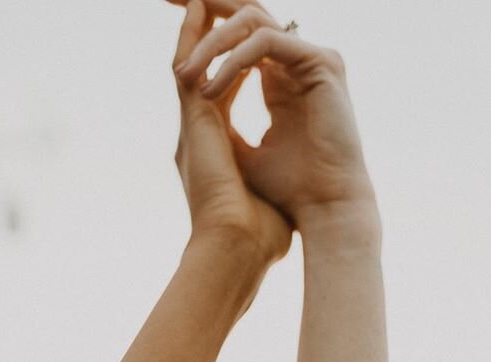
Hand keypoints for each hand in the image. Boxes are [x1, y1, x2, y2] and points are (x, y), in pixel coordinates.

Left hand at [169, 0, 376, 226]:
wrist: (321, 211)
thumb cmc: (285, 192)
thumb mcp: (238, 150)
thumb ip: (221, 118)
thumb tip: (193, 98)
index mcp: (278, 80)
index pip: (239, 35)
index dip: (205, 24)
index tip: (169, 10)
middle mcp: (295, 63)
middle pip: (246, 11)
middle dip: (207, 1)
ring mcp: (309, 61)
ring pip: (252, 20)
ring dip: (211, 44)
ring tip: (185, 77)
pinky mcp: (321, 64)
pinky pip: (266, 42)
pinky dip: (234, 62)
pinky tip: (211, 90)